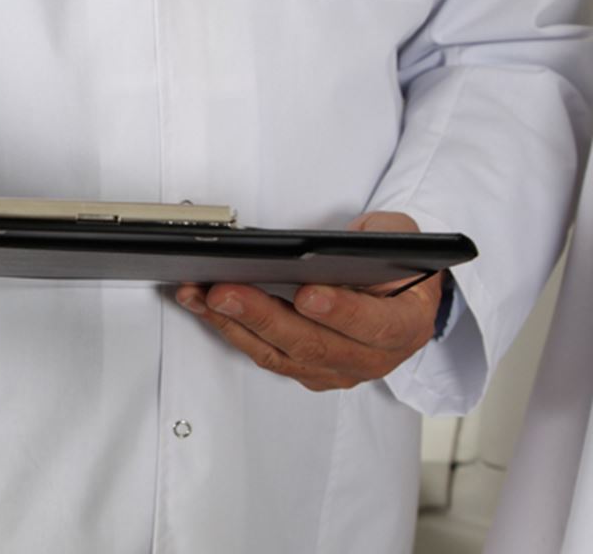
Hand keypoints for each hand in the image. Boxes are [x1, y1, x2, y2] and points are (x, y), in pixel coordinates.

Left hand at [174, 211, 443, 391]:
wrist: (401, 299)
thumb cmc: (399, 266)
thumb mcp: (403, 237)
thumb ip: (380, 236)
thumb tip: (334, 243)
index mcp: (405, 326)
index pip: (374, 325)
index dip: (341, 312)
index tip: (307, 294)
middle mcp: (372, 358)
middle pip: (312, 344)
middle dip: (262, 316)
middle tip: (225, 292)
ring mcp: (336, 370)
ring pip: (279, 355)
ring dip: (233, 325)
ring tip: (200, 295)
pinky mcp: (306, 371)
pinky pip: (264, 355)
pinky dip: (231, 331)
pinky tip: (204, 307)